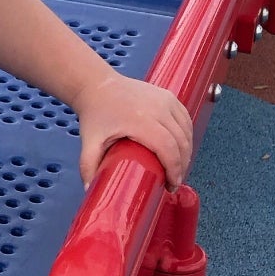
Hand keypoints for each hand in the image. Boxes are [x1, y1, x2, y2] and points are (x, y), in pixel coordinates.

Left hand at [71, 70, 192, 189]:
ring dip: (186, 151)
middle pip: (181, 142)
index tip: (171, 185)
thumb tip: (88, 189)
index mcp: (141, 120)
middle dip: (182, 165)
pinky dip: (186, 135)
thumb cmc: (95, 115)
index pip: (168, 149)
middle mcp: (158, 108)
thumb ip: (88, 166)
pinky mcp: (169, 96)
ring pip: (186, 131)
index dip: (174, 169)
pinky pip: (185, 119)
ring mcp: (166, 100)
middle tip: (173, 181)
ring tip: (177, 168)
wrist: (96, 86)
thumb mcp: (89, 141)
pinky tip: (181, 148)